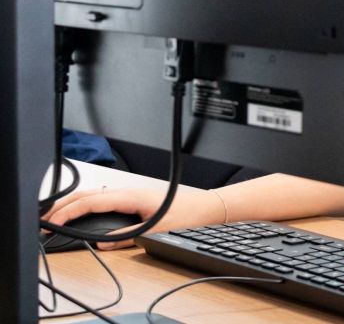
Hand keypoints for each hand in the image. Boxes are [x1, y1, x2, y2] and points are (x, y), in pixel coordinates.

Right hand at [43, 187, 225, 249]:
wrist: (207, 207)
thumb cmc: (187, 213)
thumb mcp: (155, 229)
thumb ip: (127, 237)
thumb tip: (102, 244)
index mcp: (129, 196)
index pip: (91, 202)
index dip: (69, 211)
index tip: (52, 220)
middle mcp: (127, 192)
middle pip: (87, 195)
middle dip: (63, 205)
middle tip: (43, 218)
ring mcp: (129, 194)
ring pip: (93, 195)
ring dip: (73, 204)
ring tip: (55, 215)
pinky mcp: (132, 199)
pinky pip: (102, 199)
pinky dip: (85, 204)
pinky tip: (80, 212)